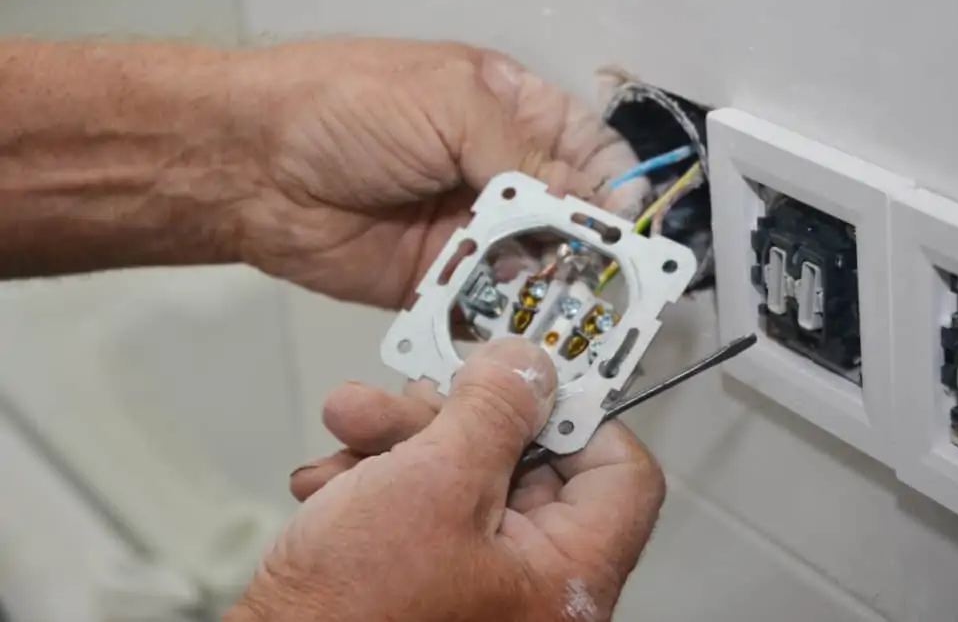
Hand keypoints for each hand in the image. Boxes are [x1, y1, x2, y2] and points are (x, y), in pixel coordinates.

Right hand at [225, 339, 665, 621]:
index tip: (528, 376)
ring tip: (350, 426)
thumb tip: (529, 365)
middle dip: (453, 418)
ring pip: (464, 477)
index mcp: (565, 578)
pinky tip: (332, 479)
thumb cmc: (351, 616)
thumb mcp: (434, 484)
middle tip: (410, 395)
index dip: (577, 414)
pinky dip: (379, 479)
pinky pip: (423, 508)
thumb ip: (494, 411)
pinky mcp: (426, 579)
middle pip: (525, 464)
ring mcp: (477, 584)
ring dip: (402, 440)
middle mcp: (531, 587)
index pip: (621, 476)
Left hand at [234, 38, 645, 306]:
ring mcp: (468, 231)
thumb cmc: (350, 109)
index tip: (630, 228)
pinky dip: (507, 322)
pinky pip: (486, 305)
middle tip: (610, 285)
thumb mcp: (450, 104)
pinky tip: (523, 335)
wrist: (254, 166)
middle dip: (593, 249)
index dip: (616, 187)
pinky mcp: (437, 281)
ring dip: (556, 290)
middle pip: (571, 217)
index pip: (588, 149)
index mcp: (508, 112)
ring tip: (571, 313)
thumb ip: (523, 154)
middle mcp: (496, 173)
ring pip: (535, 267)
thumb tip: (587, 205)